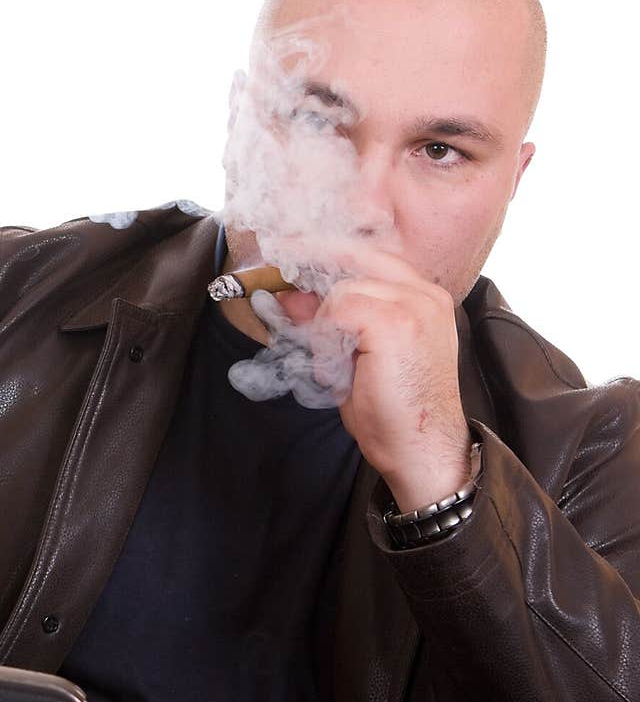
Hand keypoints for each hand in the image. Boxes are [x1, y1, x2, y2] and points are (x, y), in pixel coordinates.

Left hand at [276, 240, 473, 511]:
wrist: (424, 453)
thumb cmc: (394, 414)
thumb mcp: (352, 360)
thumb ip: (326, 323)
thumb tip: (287, 294)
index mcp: (424, 298)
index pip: (368, 256)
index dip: (326, 251)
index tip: (287, 248)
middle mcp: (425, 293)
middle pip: (354, 257)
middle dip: (311, 261)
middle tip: (276, 266)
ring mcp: (414, 304)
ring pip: (342, 290)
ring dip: (324, 329)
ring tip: (336, 369)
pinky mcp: (395, 322)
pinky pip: (338, 311)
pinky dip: (327, 342)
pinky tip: (338, 373)